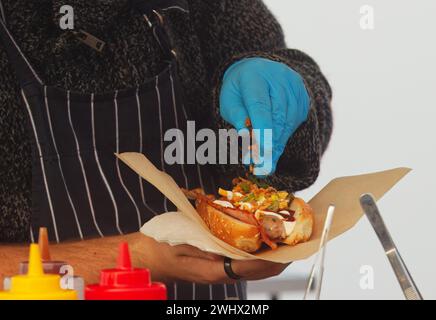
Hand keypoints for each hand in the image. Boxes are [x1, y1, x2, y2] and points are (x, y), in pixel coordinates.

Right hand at [123, 236, 289, 283]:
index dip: (272, 258)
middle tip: (296, 240)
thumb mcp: (181, 240)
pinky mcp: (221, 266)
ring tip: (288, 239)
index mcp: (212, 270)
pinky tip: (266, 240)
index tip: (288, 247)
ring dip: (274, 256)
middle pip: (259, 271)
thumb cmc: (162, 246)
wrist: (149, 257)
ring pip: (256, 269)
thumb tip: (229, 245)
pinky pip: (247, 263)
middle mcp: (221, 274)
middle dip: (280, 258)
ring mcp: (222, 271)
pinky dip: (261, 254)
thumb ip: (204, 244)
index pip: (250, 267)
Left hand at [220, 57, 309, 175]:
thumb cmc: (240, 90)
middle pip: (277, 117)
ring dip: (277, 145)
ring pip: (288, 122)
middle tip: (262, 169)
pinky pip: (295, 123)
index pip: (260, 106)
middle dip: (270, 145)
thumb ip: (236, 116)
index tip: (263, 152)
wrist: (259, 70)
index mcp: (255, 77)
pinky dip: (283, 138)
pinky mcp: (303, 97)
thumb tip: (247, 136)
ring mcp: (294, 87)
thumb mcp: (229, 100)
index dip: (262, 130)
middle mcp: (279, 79)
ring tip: (266, 164)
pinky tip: (274, 149)